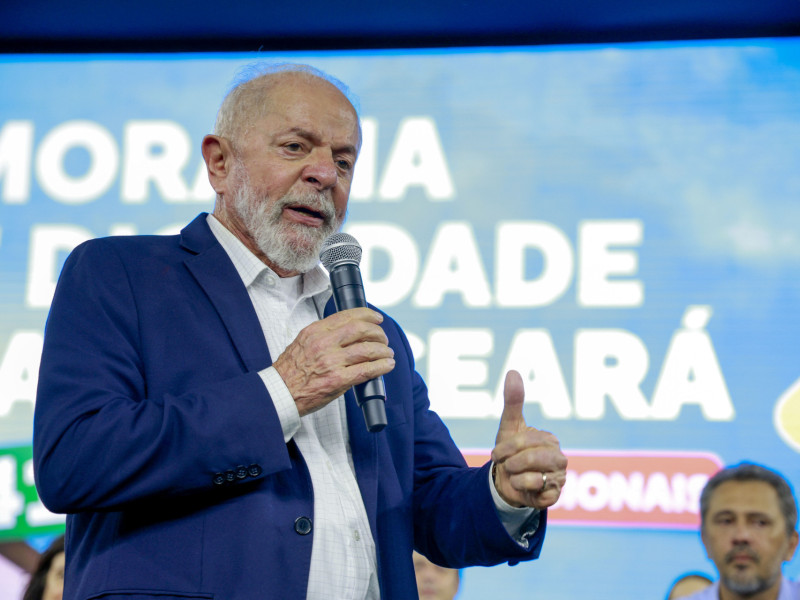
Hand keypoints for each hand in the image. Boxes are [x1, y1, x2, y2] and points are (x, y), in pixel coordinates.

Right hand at [272, 307, 394, 415]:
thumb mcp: (302, 343)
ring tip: (387, 353)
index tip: (376, 318)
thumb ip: (323, 336)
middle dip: (378, 333)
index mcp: (315, 331)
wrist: (279, 393)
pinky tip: (387, 365)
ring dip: (383, 351)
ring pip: (367, 349)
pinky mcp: (338, 380)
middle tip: (383, 339)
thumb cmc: (289, 372)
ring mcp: (331, 362)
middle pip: (361, 329)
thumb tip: (347, 334)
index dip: (367, 315)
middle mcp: (324, 343)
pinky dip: (381, 366)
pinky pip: (367, 370)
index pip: (347, 315)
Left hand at [490, 370, 566, 508]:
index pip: (527, 440)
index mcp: (550, 440)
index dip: (506, 448)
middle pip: (531, 458)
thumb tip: (513, 371)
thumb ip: (513, 400)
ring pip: (534, 477)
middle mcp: (560, 458)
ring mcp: (560, 478)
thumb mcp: (508, 426)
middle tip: (506, 465)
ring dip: (516, 477)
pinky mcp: (555, 497)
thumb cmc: (510, 452)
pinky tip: (525, 489)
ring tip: (515, 476)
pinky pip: (539, 495)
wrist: (507, 482)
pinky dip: (525, 491)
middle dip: (511, 462)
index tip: (495, 454)